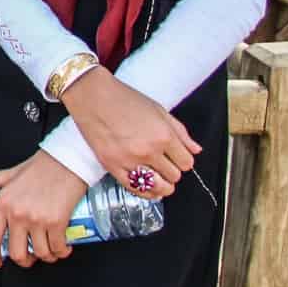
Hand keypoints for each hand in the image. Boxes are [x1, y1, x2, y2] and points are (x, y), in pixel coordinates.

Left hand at [0, 150, 87, 268]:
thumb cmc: (40, 167)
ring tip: (50, 250)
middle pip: (17, 253)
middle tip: (31, 257)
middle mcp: (17, 215)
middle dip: (25, 260)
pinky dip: (62, 252)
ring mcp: (37, 220)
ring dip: (47, 257)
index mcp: (2, 205)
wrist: (65, 161)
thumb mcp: (11, 173)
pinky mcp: (57, 223)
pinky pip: (58, 248)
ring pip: (41, 254)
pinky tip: (64, 247)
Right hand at [60, 67, 198, 198]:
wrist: (91, 95)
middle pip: (174, 175)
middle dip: (172, 170)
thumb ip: (180, 131)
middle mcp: (149, 150)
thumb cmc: (123, 98)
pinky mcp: (112, 165)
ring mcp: (130, 160)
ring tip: (160, 180)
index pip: (187, 162)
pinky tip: (147, 186)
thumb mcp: (158, 109)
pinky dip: (145, 191)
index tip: (177, 157)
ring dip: (163, 185)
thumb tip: (195, 149)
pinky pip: (135, 188)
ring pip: (159, 187)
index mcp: (163, 135)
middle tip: (165, 164)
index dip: (183, 160)